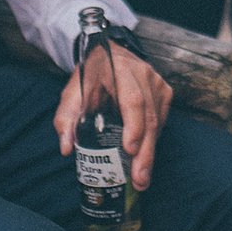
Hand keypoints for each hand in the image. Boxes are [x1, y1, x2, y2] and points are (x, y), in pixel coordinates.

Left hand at [54, 45, 173, 189]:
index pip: (132, 100)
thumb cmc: (89, 76)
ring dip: (150, 152)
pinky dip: (153, 140)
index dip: (134, 126)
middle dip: (145, 151)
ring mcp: (156, 82)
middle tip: (139, 179)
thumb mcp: (72, 93)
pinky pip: (162, 120)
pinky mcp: (164, 91)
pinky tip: (144, 156)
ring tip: (141, 177)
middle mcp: (142, 74)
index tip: (129, 150)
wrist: (107, 51)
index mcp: (118, 71)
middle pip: (149, 116)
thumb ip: (66, 119)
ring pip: (158, 122)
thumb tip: (67, 148)